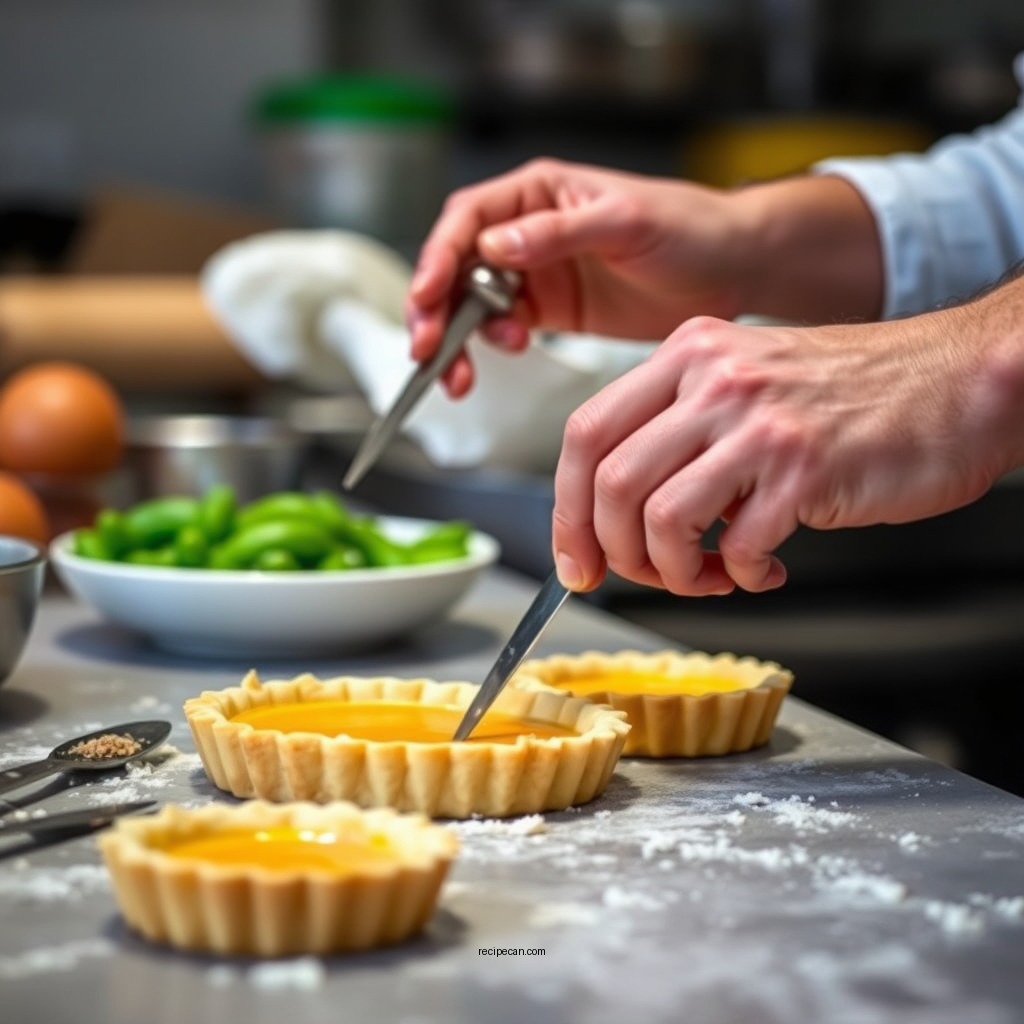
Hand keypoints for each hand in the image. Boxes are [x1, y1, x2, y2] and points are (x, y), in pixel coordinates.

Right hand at [407, 159, 747, 395]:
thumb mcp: (627, 221)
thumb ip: (560, 232)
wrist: (732, 269)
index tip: (427, 296)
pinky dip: (489, 348)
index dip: (439, 257)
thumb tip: (497, 246)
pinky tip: (502, 355)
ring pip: (472, 304)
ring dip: (458, 338)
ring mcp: (536, 273)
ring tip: (458, 375)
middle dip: (436, 309)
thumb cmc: (690, 226)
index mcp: (539, 193)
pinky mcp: (550, 312)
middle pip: (457, 266)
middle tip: (429, 348)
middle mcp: (527, 231)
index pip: (468, 220)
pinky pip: (502, 328)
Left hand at [551, 305, 1018, 596]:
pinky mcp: (805, 467)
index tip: (575, 559)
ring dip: (673, 572)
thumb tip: (614, 515)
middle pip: (610, 483)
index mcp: (688, 354)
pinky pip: (734, 545)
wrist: (956, 382)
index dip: (565, 510)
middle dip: (614, 553)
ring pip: (660, 519)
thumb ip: (677, 431)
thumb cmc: (849, 394)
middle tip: (644, 576)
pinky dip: (738, 575)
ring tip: (708, 576)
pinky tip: (764, 566)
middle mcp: (715, 378)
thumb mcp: (744, 382)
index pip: (585, 433)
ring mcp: (759, 422)